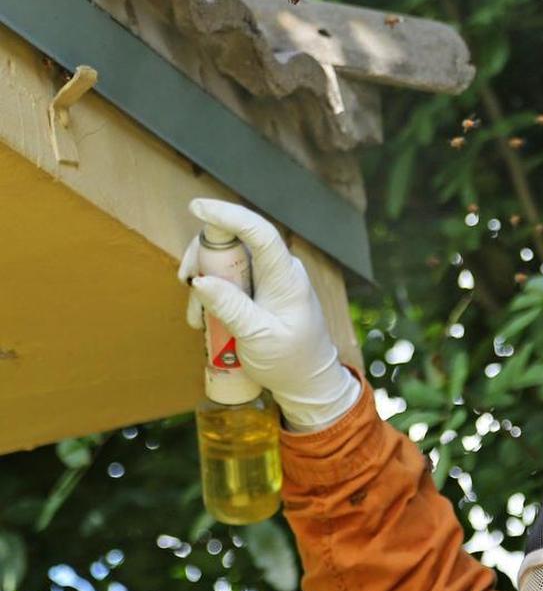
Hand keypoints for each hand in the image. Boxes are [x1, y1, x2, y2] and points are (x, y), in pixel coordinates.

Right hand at [179, 199, 360, 430]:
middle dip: (204, 258)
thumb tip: (201, 281)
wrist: (308, 383)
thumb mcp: (258, 339)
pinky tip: (205, 322)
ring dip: (205, 284)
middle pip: (234, 243)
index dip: (229, 215)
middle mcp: (279, 271)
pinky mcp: (260, 292)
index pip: (260, 233)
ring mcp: (270, 280)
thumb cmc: (291, 362)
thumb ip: (232, 309)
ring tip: (198, 321)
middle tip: (187, 284)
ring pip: (227, 263)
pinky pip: (230, 281)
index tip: (198, 208)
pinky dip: (213, 296)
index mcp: (286, 277)